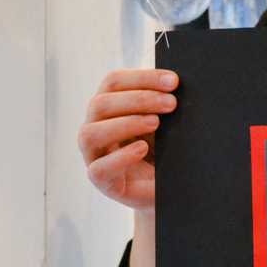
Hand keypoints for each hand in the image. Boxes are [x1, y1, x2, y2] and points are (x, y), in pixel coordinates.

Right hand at [78, 69, 178, 210]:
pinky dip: (121, 157)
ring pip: (91, 133)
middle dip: (139, 99)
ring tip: (156, 124)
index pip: (114, 82)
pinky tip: (142, 149)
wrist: (166, 188)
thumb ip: (162, 104)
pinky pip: (99, 169)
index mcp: (108, 106)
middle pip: (101, 103)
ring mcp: (93, 154)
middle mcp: (94, 126)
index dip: (142, 78)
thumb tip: (175, 85)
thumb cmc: (161, 150)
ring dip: (126, 124)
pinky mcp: (101, 181)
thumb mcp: (164, 123)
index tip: (173, 81)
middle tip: (171, 103)